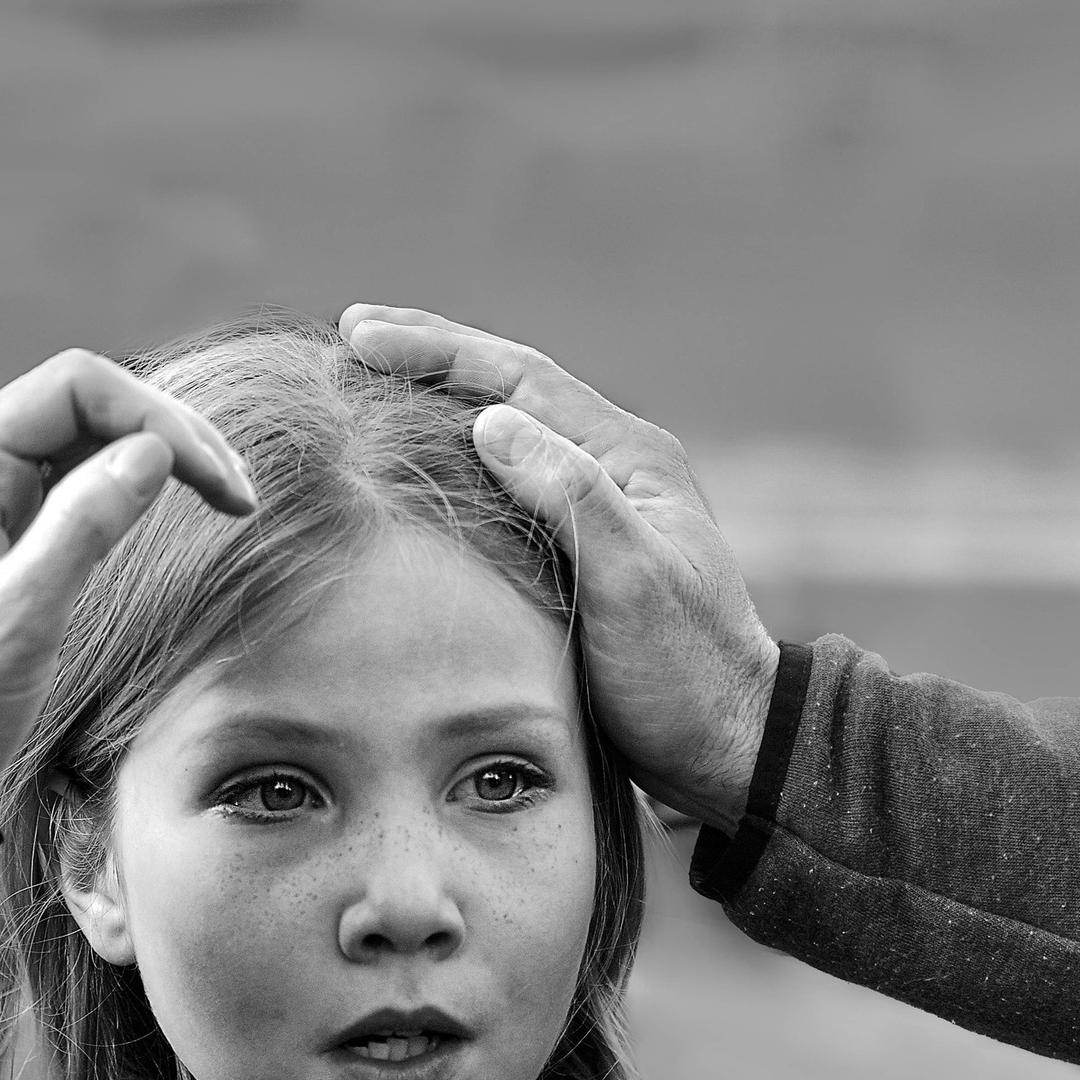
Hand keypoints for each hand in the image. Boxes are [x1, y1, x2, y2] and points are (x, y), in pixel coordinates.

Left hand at [0, 350, 253, 789]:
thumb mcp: (19, 617)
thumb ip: (82, 527)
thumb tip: (152, 455)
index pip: (74, 389)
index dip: (157, 419)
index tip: (216, 479)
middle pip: (89, 402)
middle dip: (173, 434)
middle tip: (240, 493)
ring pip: (92, 434)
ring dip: (165, 455)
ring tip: (228, 498)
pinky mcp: (6, 519)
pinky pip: (80, 474)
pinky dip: (139, 482)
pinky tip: (181, 507)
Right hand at [338, 306, 777, 826]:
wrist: (729, 746)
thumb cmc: (687, 671)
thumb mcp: (633, 584)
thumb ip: (571, 498)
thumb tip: (490, 421)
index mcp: (631, 459)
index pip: (522, 378)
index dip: (439, 350)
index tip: (359, 334)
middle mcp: (616, 470)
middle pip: (511, 389)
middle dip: (432, 357)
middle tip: (350, 333)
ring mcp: (601, 510)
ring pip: (507, 434)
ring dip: (439, 402)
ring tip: (368, 383)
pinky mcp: (583, 554)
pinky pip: (507, 485)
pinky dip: (455, 461)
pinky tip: (414, 471)